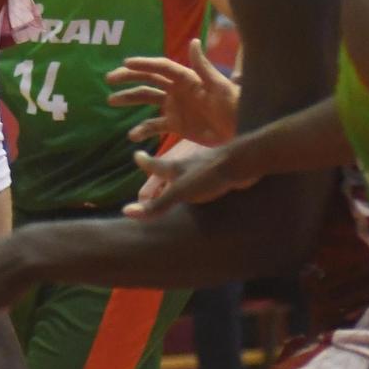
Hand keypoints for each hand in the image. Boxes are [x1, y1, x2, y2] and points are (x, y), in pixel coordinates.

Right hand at [108, 39, 237, 147]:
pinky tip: (132, 136)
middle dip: (129, 78)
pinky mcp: (177, 125)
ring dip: (129, 99)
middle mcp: (177, 90)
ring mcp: (175, 107)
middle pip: (148, 80)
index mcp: (186, 78)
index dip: (144, 64)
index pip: (161, 67)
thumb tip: (193, 41)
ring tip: (111, 100)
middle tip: (110, 79)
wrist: (242, 131)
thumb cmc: (234, 106)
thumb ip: (204, 66)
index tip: (125, 63)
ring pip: (147, 100)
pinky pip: (155, 125)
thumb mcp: (220, 87)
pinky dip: (143, 129)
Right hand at [124, 132, 264, 217]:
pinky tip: (206, 194)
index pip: (155, 165)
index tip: (136, 155)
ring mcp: (206, 168)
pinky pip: (207, 181)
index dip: (145, 162)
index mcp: (176, 168)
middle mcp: (189, 166)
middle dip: (162, 173)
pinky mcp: (221, 175)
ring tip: (177, 186)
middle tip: (154, 175)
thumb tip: (126, 212)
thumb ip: (156, 205)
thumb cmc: (208, 176)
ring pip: (190, 174)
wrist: (242, 163)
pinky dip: (201, 186)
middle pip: (171, 170)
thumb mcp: (179, 191)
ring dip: (182, 179)